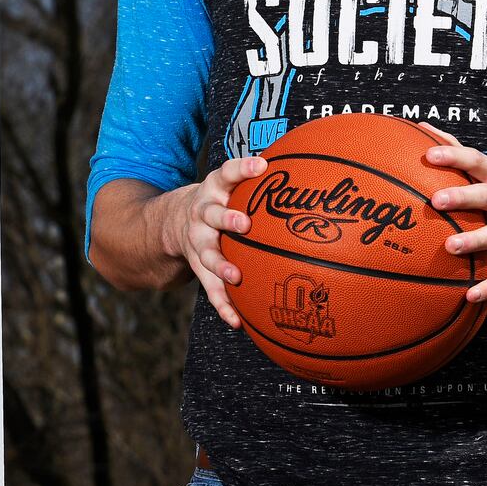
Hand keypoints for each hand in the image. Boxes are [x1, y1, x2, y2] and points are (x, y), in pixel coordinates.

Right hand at [171, 154, 267, 328]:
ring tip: (236, 276)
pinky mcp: (197, 267)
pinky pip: (209, 288)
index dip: (243, 168)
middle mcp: (202, 213)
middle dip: (227, 219)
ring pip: (207, 254)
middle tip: (243, 224)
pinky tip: (236, 321)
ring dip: (221, 265)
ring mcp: (198, 241)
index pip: (227, 173)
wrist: (175, 222)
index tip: (262, 165)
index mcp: (215, 189)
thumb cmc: (221, 201)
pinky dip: (222, 304)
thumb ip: (260, 181)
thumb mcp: (230, 184)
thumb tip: (311, 170)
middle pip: (212, 215)